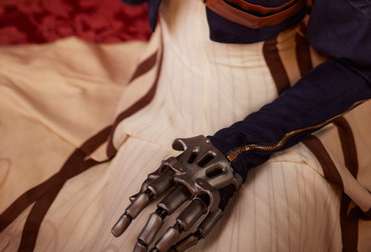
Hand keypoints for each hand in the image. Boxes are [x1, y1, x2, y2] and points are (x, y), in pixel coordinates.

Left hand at [111, 135, 242, 251]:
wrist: (232, 149)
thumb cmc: (197, 156)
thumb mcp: (175, 161)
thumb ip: (154, 178)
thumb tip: (132, 196)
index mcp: (176, 170)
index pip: (149, 192)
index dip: (133, 211)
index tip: (117, 230)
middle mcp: (188, 182)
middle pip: (165, 210)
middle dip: (149, 232)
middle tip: (136, 251)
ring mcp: (204, 194)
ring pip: (184, 221)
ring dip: (167, 239)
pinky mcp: (219, 205)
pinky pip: (204, 226)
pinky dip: (190, 239)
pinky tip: (177, 250)